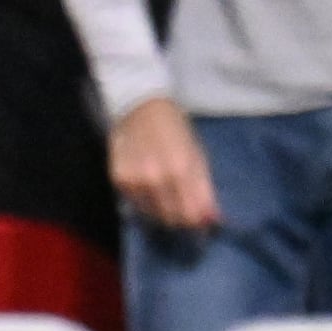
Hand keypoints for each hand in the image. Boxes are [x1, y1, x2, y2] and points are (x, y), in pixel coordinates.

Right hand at [109, 98, 221, 230]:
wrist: (140, 107)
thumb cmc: (174, 129)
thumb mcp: (196, 155)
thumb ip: (204, 189)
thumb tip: (212, 220)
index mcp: (181, 170)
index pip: (190, 215)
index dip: (197, 221)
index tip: (200, 220)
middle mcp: (156, 179)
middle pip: (171, 219)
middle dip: (180, 216)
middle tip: (182, 202)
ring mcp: (134, 182)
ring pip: (152, 215)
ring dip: (161, 209)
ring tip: (163, 189)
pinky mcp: (119, 182)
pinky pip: (136, 205)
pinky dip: (145, 201)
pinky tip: (147, 184)